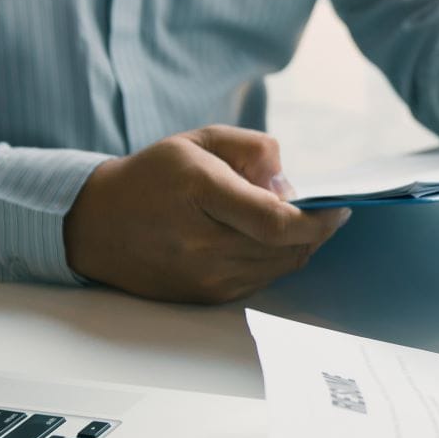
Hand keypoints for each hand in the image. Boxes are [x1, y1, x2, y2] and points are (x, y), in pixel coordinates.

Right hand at [64, 125, 349, 303]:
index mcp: (202, 194)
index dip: (320, 220)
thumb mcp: (200, 141)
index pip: (279, 222)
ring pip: (278, 267)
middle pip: (286, 248)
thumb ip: (252, 149)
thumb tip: (290, 184)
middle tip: (322, 211)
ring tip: (292, 222)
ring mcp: (204, 276)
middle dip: (315, 230)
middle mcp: (203, 243)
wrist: (97, 225)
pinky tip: (265, 241)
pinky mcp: (205, 296)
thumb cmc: (153, 176)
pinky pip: (259, 280)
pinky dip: (273, 261)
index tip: (341, 208)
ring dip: (297, 246)